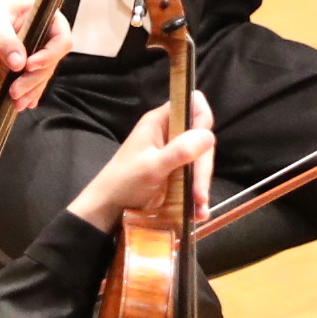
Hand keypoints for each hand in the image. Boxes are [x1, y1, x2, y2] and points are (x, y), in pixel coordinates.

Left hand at [72, 99, 217, 232]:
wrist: (107, 211)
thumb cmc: (123, 183)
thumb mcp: (152, 167)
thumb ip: (180, 151)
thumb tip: (209, 136)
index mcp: (159, 123)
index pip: (191, 104)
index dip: (201, 119)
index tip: (204, 144)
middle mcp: (168, 135)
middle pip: (200, 138)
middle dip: (202, 167)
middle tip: (199, 194)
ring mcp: (173, 156)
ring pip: (200, 161)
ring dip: (202, 185)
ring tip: (199, 208)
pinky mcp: (176, 175)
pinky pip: (194, 179)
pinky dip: (198, 195)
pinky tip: (198, 213)